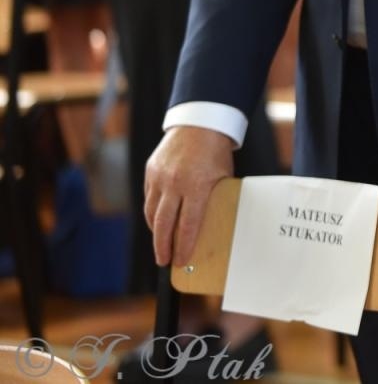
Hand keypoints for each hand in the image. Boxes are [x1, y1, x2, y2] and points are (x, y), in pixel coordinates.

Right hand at [145, 126, 234, 267]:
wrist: (200, 123)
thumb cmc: (216, 152)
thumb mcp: (222, 177)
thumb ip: (212, 199)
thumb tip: (205, 225)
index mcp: (197, 186)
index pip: (188, 224)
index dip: (184, 245)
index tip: (181, 260)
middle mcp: (175, 183)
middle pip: (164, 224)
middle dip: (163, 246)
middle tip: (164, 261)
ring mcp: (160, 177)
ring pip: (152, 213)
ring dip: (156, 231)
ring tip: (161, 245)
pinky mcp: (150, 171)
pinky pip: (148, 198)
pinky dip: (152, 213)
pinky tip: (157, 222)